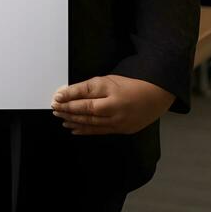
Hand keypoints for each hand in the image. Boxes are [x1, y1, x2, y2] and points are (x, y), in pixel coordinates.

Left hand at [50, 75, 174, 135]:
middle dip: (68, 110)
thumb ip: (88, 87)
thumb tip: (67, 93)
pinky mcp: (122, 130)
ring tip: (61, 118)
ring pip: (91, 122)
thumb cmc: (130, 85)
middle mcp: (115, 107)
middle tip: (55, 109)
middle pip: (86, 110)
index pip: (86, 93)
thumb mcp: (109, 80)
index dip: (69, 96)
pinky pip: (100, 131)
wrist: (156, 96)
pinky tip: (73, 129)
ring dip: (74, 121)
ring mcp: (119, 121)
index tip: (56, 98)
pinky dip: (85, 130)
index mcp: (112, 90)